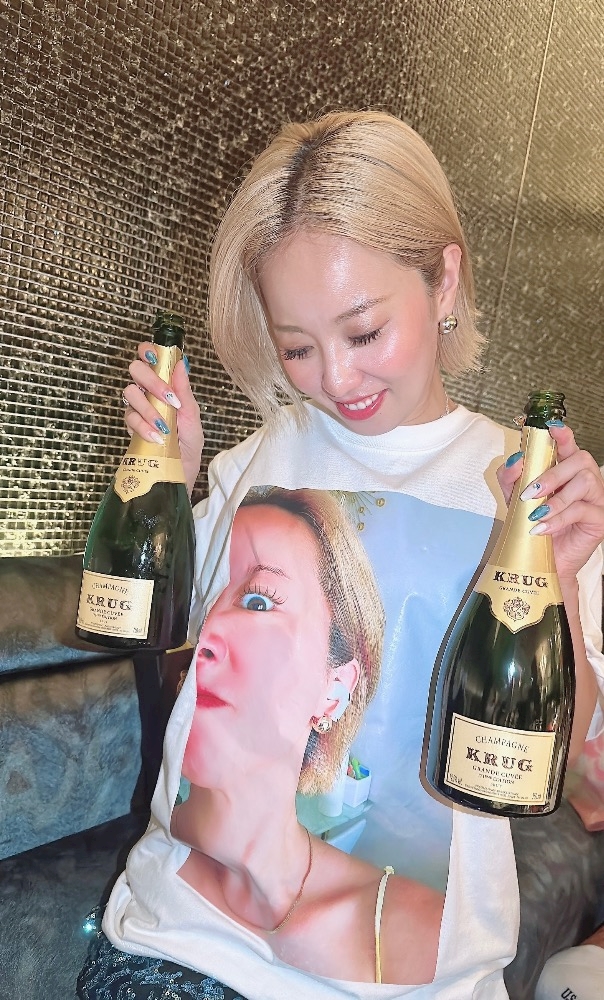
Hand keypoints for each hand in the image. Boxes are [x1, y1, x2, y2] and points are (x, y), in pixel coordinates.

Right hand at [123, 342, 203, 495]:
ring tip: (163, 427)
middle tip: (168, 399)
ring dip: (148, 408)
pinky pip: (129, 417)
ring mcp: (137, 409)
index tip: (156, 358)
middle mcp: (148, 393)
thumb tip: (182, 364)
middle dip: (152, 381)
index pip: (150, 357)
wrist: (179, 475)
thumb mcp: (193, 419)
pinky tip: (156, 437)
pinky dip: (143, 426)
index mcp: (165, 386)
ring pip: (129, 392)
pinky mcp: (129, 427)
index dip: (149, 351)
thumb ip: (185, 393)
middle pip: (136, 369)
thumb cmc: (188, 447)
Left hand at [498, 423, 603, 581]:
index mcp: (566, 470)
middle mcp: (585, 480)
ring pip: (586, 481)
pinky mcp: (599, 520)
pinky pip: (582, 510)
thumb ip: (511, 477)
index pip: (569, 445)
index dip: (564, 434)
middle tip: (529, 493)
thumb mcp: (514, 498)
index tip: (552, 428)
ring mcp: (595, 499)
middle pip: (580, 459)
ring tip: (536, 514)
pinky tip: (542, 528)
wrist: (539, 561)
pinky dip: (559, 518)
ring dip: (557, 498)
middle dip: (552, 474)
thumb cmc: (531, 525)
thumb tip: (516, 460)